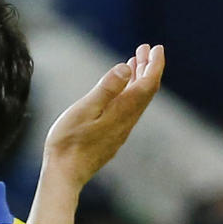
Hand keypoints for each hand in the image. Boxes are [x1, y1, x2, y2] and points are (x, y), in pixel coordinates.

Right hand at [41, 44, 164, 194]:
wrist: (65, 175)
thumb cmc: (69, 142)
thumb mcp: (84, 110)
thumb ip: (106, 89)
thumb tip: (126, 67)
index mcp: (122, 112)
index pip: (148, 84)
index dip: (154, 65)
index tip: (157, 48)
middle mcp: (126, 121)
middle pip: (145, 91)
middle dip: (147, 68)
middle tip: (145, 48)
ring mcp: (120, 130)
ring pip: (137, 100)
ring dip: (138, 79)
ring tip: (134, 61)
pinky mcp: (112, 137)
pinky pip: (128, 110)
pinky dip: (129, 93)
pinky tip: (121, 90)